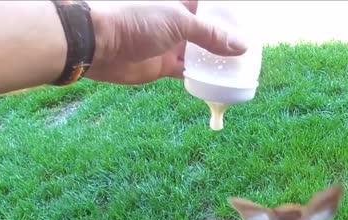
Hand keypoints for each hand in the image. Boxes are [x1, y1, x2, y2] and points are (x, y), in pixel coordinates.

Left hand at [85, 1, 247, 84]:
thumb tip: (242, 46)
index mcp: (180, 2)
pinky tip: (218, 82)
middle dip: (225, 40)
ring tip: (238, 69)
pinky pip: (188, 72)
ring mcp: (169, 44)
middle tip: (247, 51)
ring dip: (216, 61)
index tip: (246, 26)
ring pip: (200, 53)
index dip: (227, 15)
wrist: (100, 44)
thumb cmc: (136, 22)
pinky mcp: (163, 65)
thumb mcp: (180, 22)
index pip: (210, 6)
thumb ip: (211, 35)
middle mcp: (176, 21)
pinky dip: (202, 77)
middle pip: (207, 31)